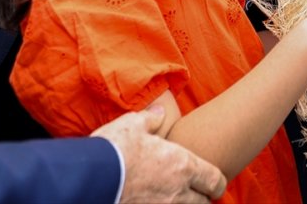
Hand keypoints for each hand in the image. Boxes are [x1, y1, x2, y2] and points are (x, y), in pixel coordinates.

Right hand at [92, 106, 226, 203]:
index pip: (215, 181)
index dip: (217, 183)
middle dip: (201, 198)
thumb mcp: (133, 125)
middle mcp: (177, 192)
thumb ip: (150, 119)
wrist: (89, 178)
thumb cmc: (114, 148)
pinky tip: (151, 202)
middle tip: (195, 193)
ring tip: (174, 198)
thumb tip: (158, 111)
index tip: (214, 183)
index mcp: (182, 166)